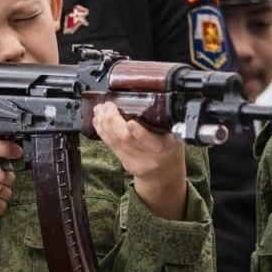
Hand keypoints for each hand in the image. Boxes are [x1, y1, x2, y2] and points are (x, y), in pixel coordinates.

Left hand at [91, 102, 186, 219]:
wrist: (164, 172)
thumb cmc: (169, 148)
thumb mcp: (174, 134)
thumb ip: (163, 121)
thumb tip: (142, 98)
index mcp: (167, 146)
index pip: (153, 142)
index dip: (140, 133)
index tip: (130, 122)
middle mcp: (151, 157)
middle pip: (128, 140)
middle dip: (113, 121)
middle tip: (107, 106)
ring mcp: (137, 162)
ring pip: (116, 142)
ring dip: (104, 124)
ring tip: (100, 110)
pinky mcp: (126, 164)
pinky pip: (111, 146)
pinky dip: (103, 131)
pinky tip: (98, 122)